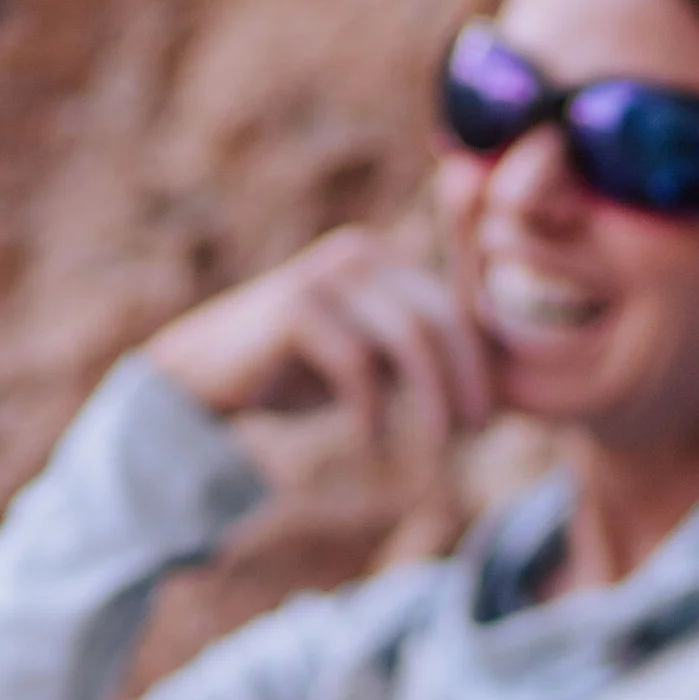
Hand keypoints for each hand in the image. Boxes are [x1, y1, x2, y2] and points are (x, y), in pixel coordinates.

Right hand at [142, 225, 494, 459]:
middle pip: (440, 319)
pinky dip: (372, 412)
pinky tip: (372, 445)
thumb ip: (415, 357)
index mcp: (383, 259)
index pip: (453, 306)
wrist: (205, 371)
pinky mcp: (297, 307)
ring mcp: (326, 275)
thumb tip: (493, 391)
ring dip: (432, 399)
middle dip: (466, 380)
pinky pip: (357, 365)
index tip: (487, 416)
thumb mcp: (368, 358)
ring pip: (409, 339)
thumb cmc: (296, 370)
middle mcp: (359, 254)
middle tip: (475, 432)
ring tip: (439, 445)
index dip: (479, 362)